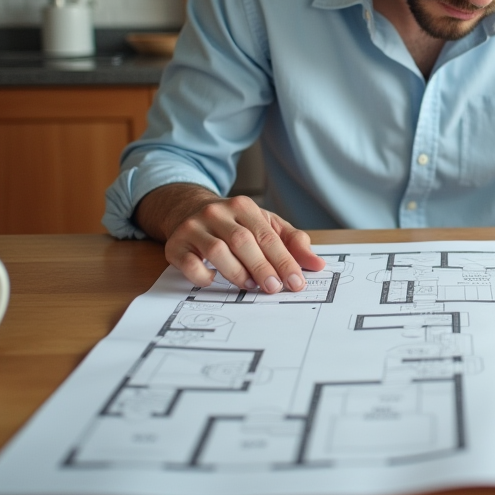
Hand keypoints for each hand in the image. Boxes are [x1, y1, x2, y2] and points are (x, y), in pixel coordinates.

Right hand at [135, 184, 325, 293]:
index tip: (296, 282)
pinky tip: (214, 280)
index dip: (283, 260)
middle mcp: (217, 213)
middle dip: (262, 267)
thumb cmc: (235, 223)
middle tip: (274, 288)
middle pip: (243, 241)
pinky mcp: (176, 244)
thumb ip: (292, 242)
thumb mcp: (265, 225)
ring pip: (217, 250)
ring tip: (249, 286)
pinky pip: (189, 262)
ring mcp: (194, 227)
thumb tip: (318, 264)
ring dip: (236, 272)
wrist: (188, 209)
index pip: (268, 236)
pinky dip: (203, 275)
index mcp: (244, 206)